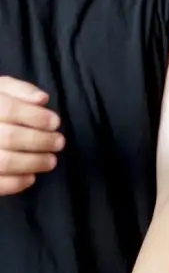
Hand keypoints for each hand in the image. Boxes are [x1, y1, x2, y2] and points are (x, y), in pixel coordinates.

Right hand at [0, 77, 63, 194]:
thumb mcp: (1, 89)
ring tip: (51, 160)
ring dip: (34, 163)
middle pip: (10, 137)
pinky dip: (16, 183)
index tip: (55, 122)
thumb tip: (42, 99)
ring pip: (4, 161)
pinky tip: (31, 177)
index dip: (36, 116)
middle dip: (40, 141)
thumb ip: (20, 90)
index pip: (9, 109)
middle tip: (59, 142)